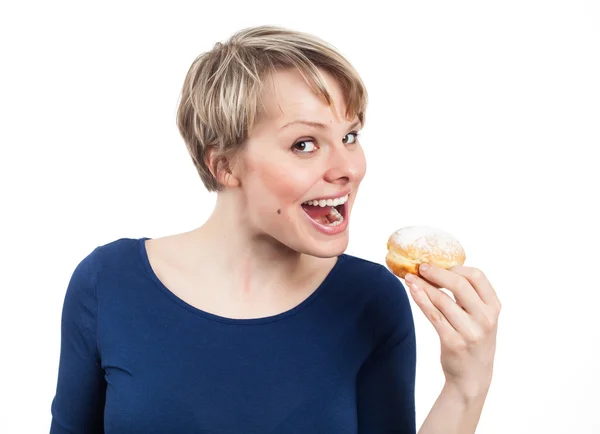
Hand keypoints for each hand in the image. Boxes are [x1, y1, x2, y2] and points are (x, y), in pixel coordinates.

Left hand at [404, 264, 500, 398]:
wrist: (473, 376)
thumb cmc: (474, 340)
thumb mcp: (482, 317)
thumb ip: (469, 296)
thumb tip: (440, 269)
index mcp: (494, 307)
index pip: (477, 276)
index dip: (456, 267)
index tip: (439, 264)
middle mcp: (485, 319)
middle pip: (459, 285)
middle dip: (436, 272)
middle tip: (421, 267)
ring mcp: (470, 331)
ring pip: (442, 300)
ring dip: (423, 285)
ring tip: (410, 278)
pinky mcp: (453, 342)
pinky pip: (433, 315)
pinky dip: (421, 299)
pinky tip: (413, 291)